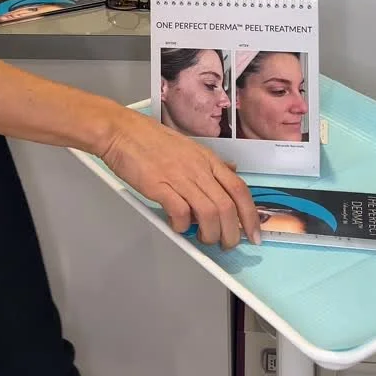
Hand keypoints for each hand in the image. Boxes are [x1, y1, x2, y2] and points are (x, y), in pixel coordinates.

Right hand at [101, 108, 261, 249]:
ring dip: (210, 234)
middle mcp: (197, 168)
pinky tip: (178, 226)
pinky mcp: (158, 185)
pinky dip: (183, 226)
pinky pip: (180, 213)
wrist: (122, 131)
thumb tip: (231, 172)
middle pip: (227, 207)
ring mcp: (178, 176)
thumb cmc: (150, 140)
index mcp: (207, 159)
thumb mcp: (189, 147)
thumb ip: (210, 163)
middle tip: (226, 244)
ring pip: (209, 213)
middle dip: (232, 233)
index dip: (251, 215)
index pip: (239, 189)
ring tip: (204, 239)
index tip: (254, 234)